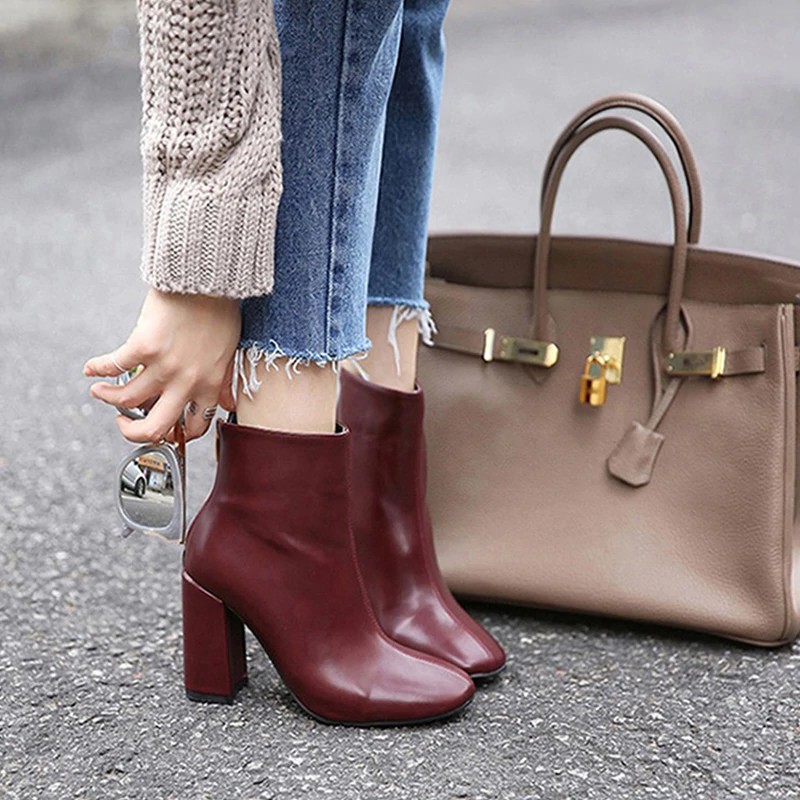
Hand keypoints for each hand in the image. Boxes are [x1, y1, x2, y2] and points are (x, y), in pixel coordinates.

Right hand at [83, 288, 240, 442]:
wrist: (208, 279)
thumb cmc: (220, 310)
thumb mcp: (231, 351)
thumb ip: (224, 380)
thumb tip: (225, 403)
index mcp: (211, 385)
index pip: (194, 428)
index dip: (174, 434)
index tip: (160, 427)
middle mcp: (188, 382)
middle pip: (155, 428)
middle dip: (132, 432)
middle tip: (123, 421)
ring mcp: (165, 366)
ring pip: (127, 400)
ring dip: (107, 398)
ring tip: (101, 391)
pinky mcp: (144, 346)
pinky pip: (113, 368)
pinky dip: (96, 370)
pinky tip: (91, 369)